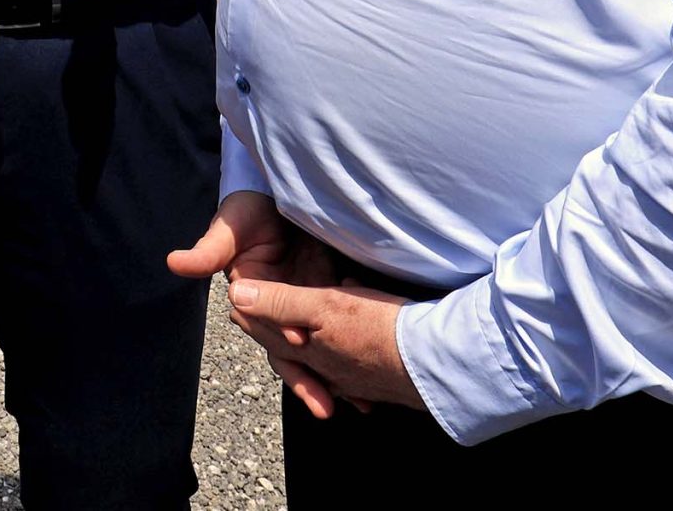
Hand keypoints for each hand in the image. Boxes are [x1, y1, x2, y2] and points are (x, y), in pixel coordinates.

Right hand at [170, 190, 338, 412]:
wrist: (278, 191)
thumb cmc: (247, 209)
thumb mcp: (229, 228)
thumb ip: (209, 250)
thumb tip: (174, 263)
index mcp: (250, 297)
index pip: (262, 323)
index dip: (277, 332)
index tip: (295, 337)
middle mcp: (275, 307)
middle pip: (291, 350)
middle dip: (308, 378)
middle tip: (326, 405)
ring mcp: (303, 301)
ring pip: (318, 346)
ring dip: (335, 375)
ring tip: (360, 403)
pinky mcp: (327, 293)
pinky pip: (339, 324)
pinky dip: (353, 346)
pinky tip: (372, 373)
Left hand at [227, 277, 421, 418]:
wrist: (435, 364)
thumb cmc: (379, 330)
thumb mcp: (324, 307)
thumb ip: (280, 302)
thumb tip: (236, 294)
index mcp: (309, 351)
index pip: (269, 334)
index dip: (252, 316)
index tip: (236, 306)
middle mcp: (327, 370)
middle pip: (292, 351)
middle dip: (276, 335)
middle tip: (258, 320)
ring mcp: (354, 378)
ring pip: (321, 359)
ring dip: (308, 344)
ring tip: (299, 336)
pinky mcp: (378, 378)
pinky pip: (349, 366)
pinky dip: (340, 354)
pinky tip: (348, 348)